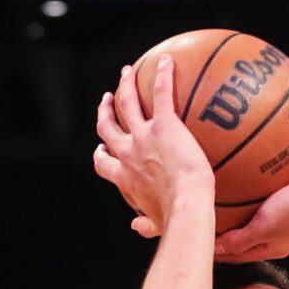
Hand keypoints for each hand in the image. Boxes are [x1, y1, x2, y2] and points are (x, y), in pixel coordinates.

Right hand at [93, 58, 213, 237]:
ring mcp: (143, 137)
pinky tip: (167, 60)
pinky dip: (162, 75)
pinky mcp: (164, 124)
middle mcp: (127, 154)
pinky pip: (161, 93)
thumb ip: (146, 225)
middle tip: (107, 101)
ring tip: (127, 73)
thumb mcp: (156, 225)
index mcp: (124, 179)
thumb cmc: (175, 220)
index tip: (101, 148)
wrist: (187, 204)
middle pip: (107, 128)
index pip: (104, 164)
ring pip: (126, 104)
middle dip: (104, 113)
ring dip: (124, 86)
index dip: (100, 154)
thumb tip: (137, 228)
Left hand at [213, 158, 288, 261]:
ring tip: (222, 204)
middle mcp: (279, 236)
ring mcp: (288, 219)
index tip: (198, 243)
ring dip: (239, 215)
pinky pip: (268, 199)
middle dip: (226, 234)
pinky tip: (247, 180)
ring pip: (257, 218)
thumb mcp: (263, 228)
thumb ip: (239, 240)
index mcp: (272, 248)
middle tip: (205, 224)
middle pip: (246, 238)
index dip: (217, 251)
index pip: (236, 254)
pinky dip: (255, 195)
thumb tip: (214, 250)